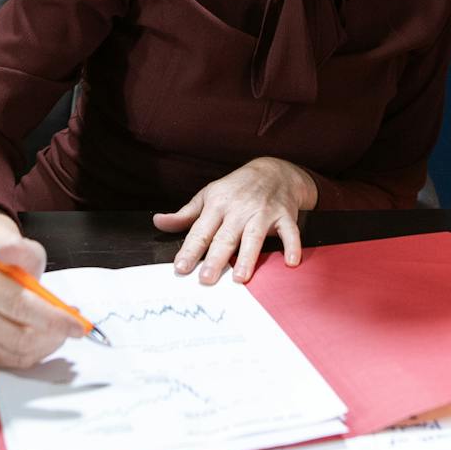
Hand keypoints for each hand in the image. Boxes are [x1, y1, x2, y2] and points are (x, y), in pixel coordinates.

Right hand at [0, 211, 84, 368]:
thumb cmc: (12, 265)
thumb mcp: (24, 250)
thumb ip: (21, 249)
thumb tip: (6, 250)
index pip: (19, 305)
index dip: (53, 318)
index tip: (78, 325)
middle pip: (19, 336)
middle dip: (54, 335)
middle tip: (72, 328)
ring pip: (18, 353)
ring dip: (47, 345)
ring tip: (57, 330)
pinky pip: (12, 362)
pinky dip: (34, 353)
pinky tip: (41, 338)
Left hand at [152, 157, 317, 284]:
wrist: (274, 170)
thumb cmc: (236, 188)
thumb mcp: (208, 195)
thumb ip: (185, 214)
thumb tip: (159, 222)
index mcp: (218, 204)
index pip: (201, 230)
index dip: (190, 249)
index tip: (180, 267)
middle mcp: (239, 209)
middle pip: (226, 237)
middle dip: (216, 258)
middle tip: (206, 278)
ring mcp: (263, 212)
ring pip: (254, 236)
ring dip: (248, 257)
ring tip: (241, 278)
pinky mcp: (285, 216)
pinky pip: (290, 232)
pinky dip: (292, 246)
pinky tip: (290, 262)